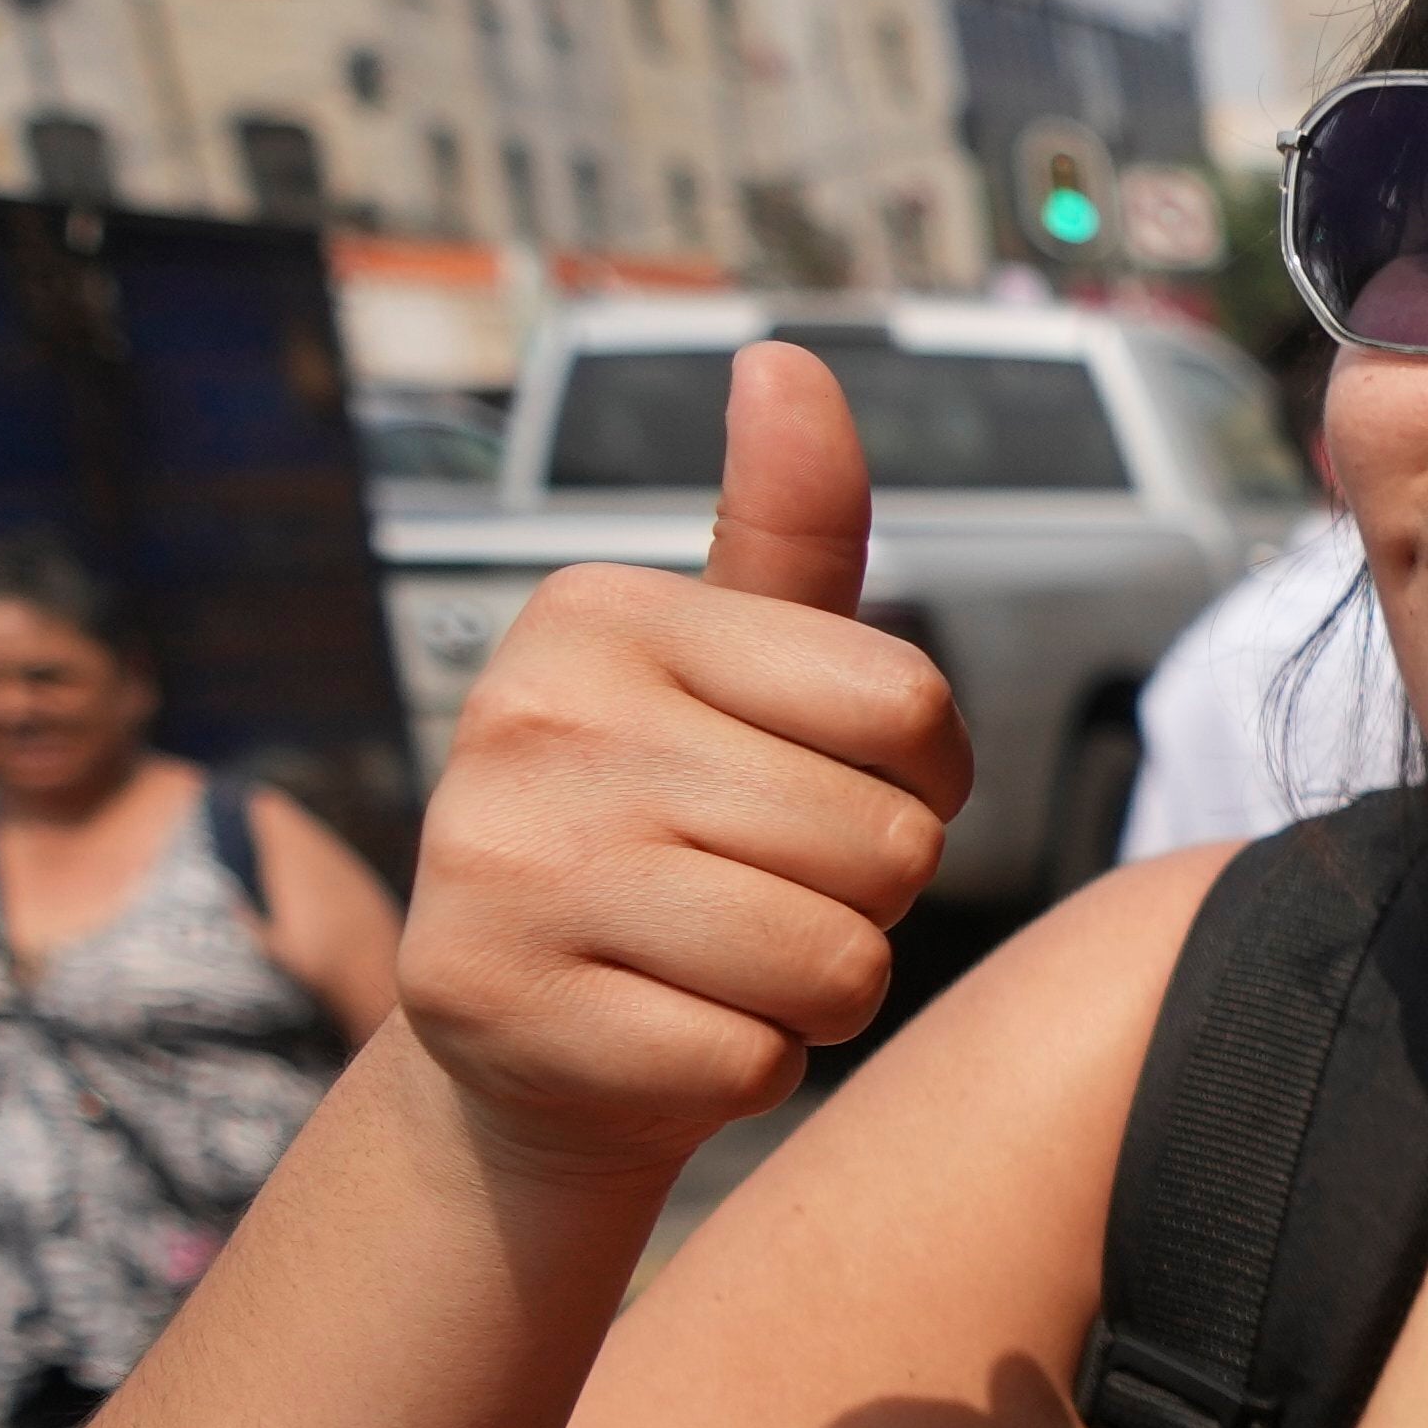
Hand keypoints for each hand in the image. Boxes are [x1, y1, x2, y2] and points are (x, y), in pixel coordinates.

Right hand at [388, 342, 967, 1185]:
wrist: (523, 1041)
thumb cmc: (667, 840)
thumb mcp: (728, 673)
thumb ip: (787, 534)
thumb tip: (789, 360)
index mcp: (600, 616)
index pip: (910, 702)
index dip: (919, 779)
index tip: (830, 789)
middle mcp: (535, 722)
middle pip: (887, 845)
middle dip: (864, 899)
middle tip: (754, 895)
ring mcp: (507, 868)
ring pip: (836, 961)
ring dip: (816, 991)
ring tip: (716, 962)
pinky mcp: (510, 1011)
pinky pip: (756, 1061)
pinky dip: (745, 1067)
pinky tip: (662, 1028)